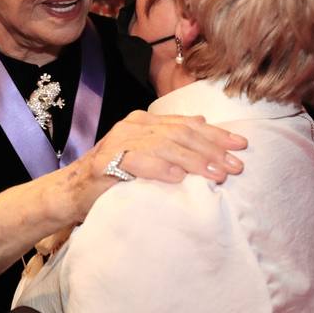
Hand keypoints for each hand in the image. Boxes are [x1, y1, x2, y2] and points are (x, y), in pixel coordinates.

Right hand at [58, 110, 246, 222]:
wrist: (72, 192)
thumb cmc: (114, 176)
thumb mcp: (146, 153)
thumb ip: (170, 138)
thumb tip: (203, 122)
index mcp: (145, 120)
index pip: (187, 123)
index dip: (217, 134)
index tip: (241, 146)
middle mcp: (134, 125)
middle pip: (181, 133)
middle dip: (213, 149)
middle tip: (236, 165)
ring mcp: (119, 141)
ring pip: (165, 145)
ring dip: (194, 160)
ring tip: (216, 174)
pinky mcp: (107, 162)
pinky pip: (138, 162)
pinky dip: (160, 168)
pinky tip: (179, 177)